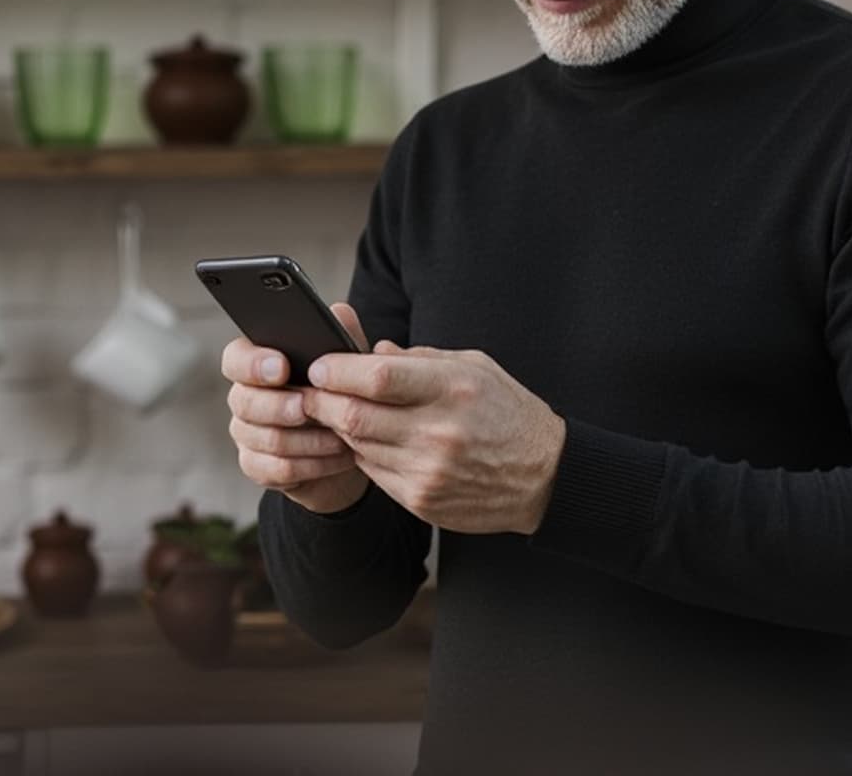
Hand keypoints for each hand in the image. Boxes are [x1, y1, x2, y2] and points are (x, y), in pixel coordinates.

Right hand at [222, 303, 372, 515]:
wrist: (350, 451)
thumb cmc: (341, 398)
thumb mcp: (349, 366)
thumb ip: (343, 338)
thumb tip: (340, 312)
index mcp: (258, 366)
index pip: (235, 358)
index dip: (253, 363)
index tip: (282, 367)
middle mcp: (245, 398)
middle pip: (243, 401)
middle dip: (279, 405)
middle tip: (308, 408)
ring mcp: (247, 435)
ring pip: (262, 437)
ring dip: (306, 439)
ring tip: (340, 437)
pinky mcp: (258, 467)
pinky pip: (275, 469)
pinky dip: (310, 465)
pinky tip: (336, 459)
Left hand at [303, 340, 566, 534]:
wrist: (544, 477)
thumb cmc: (506, 412)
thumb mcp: (474, 368)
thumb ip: (419, 357)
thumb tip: (373, 350)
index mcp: (452, 389)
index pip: (377, 377)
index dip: (337, 370)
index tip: (319, 364)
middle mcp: (439, 432)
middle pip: (354, 415)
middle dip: (320, 400)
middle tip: (307, 391)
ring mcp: (428, 470)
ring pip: (356, 445)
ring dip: (337, 427)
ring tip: (331, 412)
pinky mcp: (421, 499)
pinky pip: (372, 471)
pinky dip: (360, 453)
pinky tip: (363, 440)